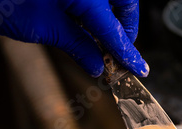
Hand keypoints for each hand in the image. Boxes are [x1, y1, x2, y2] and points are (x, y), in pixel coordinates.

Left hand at [0, 0, 148, 76]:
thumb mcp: (42, 29)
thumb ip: (77, 46)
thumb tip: (99, 65)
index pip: (114, 29)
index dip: (128, 52)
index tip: (139, 68)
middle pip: (124, 3)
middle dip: (125, 27)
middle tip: (119, 51)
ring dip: (112, 17)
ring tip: (103, 41)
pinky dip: (96, 8)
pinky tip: (89, 24)